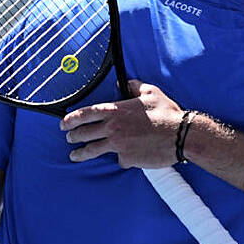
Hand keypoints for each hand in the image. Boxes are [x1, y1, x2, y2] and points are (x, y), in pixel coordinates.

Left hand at [61, 80, 183, 168]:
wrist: (180, 135)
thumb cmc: (167, 113)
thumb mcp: (150, 92)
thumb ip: (134, 86)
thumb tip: (125, 83)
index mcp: (116, 111)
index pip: (85, 114)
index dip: (70, 119)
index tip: (63, 123)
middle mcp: (113, 128)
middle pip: (83, 133)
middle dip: (72, 136)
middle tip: (69, 137)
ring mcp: (118, 145)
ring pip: (92, 150)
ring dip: (80, 153)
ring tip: (75, 156)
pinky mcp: (127, 159)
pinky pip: (118, 159)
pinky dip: (120, 158)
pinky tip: (125, 157)